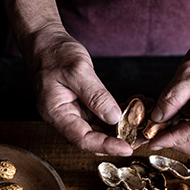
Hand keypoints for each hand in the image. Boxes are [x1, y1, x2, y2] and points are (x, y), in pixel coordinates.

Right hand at [26, 29, 132, 155]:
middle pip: (94, 137)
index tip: (127, 148)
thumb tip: (113, 117)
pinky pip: (102, 114)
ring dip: (122, 125)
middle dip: (119, 139)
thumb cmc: (55, 52)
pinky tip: (135, 105)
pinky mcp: (83, 104)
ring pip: (101, 127)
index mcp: (57, 113)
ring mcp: (74, 111)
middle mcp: (65, 117)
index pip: (83, 139)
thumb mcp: (77, 70)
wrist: (45, 41)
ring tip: (144, 117)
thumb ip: (95, 95)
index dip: (106, 146)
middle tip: (142, 136)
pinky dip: (119, 112)